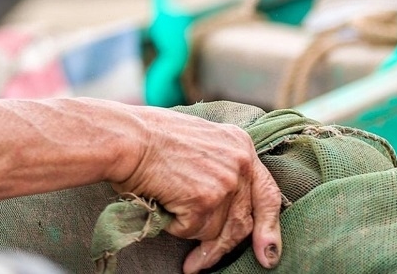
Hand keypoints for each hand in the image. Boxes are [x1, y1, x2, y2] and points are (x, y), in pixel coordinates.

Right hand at [112, 109, 281, 272]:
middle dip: (224, 247)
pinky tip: (162, 207)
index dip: (269, 226)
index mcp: (240, 145)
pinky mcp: (205, 201)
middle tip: (202, 263)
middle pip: (242, 221)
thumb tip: (224, 198)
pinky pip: (192, 232)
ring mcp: (224, 184)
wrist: (126, 137)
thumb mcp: (198, 138)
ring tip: (170, 222)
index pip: (267, 193)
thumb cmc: (149, 135)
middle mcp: (239, 164)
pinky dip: (174, 226)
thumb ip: (220, 162)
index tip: (268, 252)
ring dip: (193, 236)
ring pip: (217, 230)